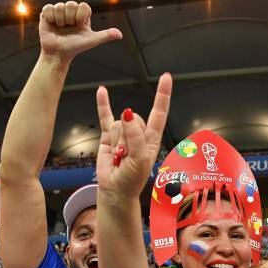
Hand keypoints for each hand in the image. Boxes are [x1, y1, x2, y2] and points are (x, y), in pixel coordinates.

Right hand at [39, 2, 121, 62]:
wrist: (58, 53)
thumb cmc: (75, 47)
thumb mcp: (91, 40)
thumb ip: (105, 35)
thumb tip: (120, 34)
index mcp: (83, 15)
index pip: (83, 6)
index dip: (80, 16)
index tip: (79, 26)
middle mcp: (72, 12)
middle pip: (71, 4)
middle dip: (70, 18)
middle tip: (69, 28)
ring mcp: (59, 11)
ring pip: (60, 6)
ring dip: (60, 20)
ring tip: (61, 28)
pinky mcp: (47, 13)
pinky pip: (49, 8)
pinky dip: (51, 18)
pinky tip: (53, 25)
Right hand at [96, 73, 172, 197]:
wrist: (115, 190)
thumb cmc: (132, 179)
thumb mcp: (139, 160)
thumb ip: (135, 137)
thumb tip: (127, 113)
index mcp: (152, 138)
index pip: (159, 112)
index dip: (162, 95)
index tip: (166, 77)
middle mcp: (140, 132)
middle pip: (134, 119)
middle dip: (128, 136)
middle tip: (127, 155)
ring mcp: (124, 132)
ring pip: (119, 122)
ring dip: (117, 139)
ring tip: (119, 156)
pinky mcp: (109, 135)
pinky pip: (105, 116)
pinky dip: (103, 104)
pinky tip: (102, 91)